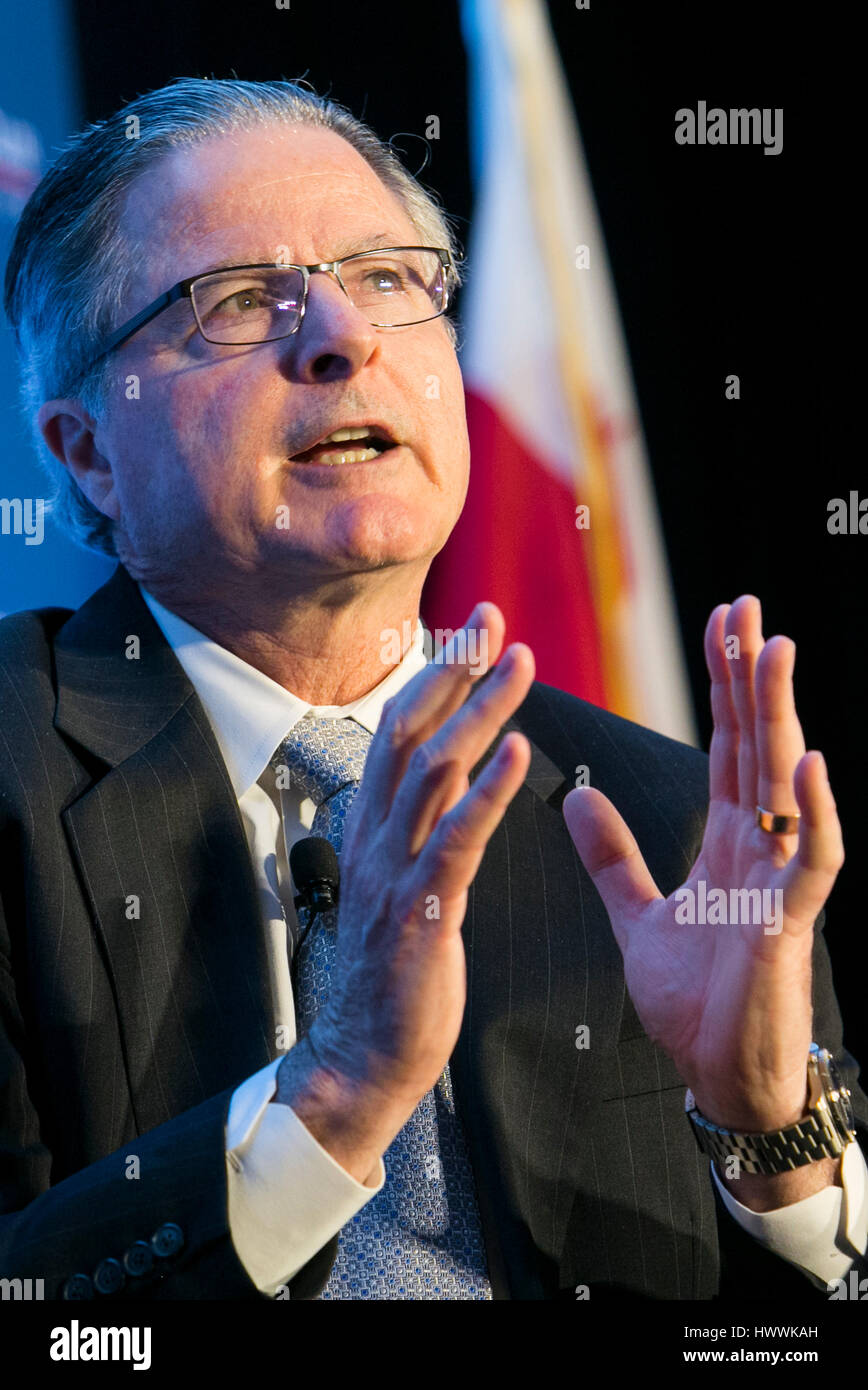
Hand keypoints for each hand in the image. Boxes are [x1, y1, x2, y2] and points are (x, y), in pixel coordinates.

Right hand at [277, 602, 533, 1176]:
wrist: (364, 1055)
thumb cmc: (395, 974)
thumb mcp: (405, 887)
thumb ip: (423, 832)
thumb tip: (454, 785)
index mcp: (375, 829)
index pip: (400, 732)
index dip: (435, 677)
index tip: (472, 631)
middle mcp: (377, 837)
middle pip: (411, 732)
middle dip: (453, 671)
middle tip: (493, 620)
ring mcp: (394, 871)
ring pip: (433, 771)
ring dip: (478, 711)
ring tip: (519, 664)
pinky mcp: (422, 910)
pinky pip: (455, 838)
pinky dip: (486, 790)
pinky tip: (518, 750)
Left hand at [562, 595, 844, 1144]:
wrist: (715, 1074)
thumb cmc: (692, 999)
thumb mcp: (638, 914)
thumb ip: (612, 855)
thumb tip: (576, 793)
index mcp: (727, 840)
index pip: (725, 745)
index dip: (722, 684)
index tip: (717, 623)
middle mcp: (760, 846)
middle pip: (755, 744)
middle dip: (750, 675)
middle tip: (743, 605)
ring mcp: (780, 879)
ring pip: (785, 781)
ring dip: (781, 716)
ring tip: (775, 649)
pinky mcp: (791, 921)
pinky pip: (813, 858)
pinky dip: (813, 812)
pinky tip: (806, 762)